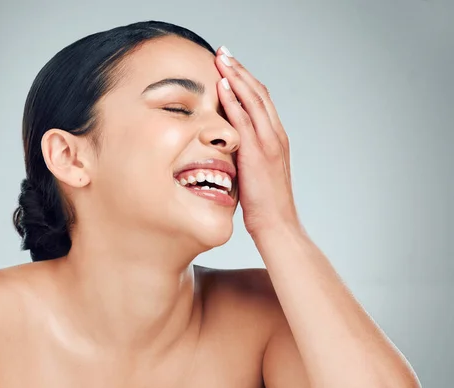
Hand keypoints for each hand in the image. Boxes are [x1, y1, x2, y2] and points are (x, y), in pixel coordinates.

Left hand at [215, 46, 300, 237]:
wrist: (277, 225)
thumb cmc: (264, 205)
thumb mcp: (255, 174)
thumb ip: (245, 156)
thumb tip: (228, 150)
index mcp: (276, 139)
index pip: (261, 101)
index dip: (246, 81)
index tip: (230, 66)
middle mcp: (276, 135)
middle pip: (258, 92)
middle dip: (240, 70)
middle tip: (224, 52)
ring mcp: (269, 142)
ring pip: (254, 99)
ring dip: (236, 76)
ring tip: (221, 58)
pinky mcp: (259, 152)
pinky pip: (245, 119)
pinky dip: (233, 100)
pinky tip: (222, 85)